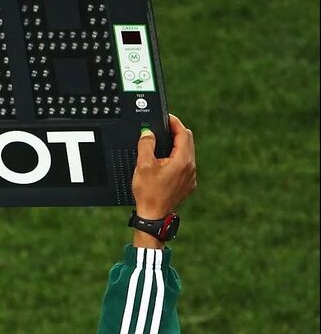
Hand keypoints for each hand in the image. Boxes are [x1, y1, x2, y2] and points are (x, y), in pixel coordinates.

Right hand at [131, 115, 196, 247]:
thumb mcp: (143, 165)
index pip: (183, 133)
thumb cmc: (148, 192)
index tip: (167, 118)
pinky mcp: (189, 184)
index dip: (174, 123)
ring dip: (177, 146)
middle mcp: (191, 167)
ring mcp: (191, 176)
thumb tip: (148, 132)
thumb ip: (146, 145)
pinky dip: (178, 159)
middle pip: (187, 141)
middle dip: (176, 133)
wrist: (154, 216)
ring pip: (188, 153)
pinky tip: (166, 163)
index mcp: (182, 160)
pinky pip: (186, 165)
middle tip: (163, 129)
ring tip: (162, 145)